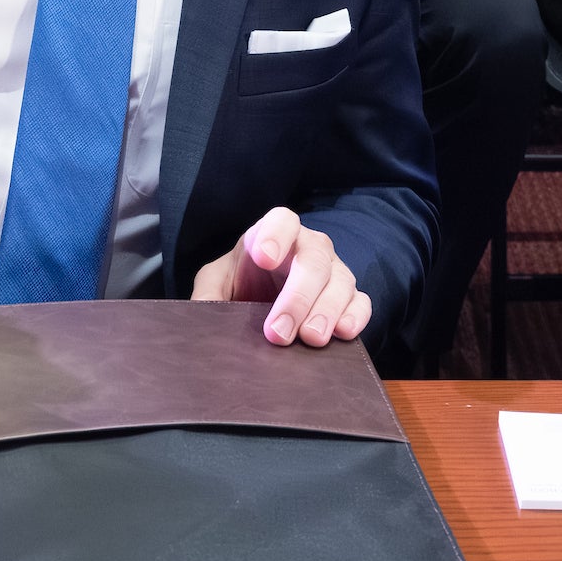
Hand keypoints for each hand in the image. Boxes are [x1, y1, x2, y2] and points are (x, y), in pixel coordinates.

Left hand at [191, 206, 371, 347]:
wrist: (260, 306)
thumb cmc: (240, 286)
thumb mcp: (216, 286)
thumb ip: (207, 296)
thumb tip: (200, 317)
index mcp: (273, 235)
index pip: (282, 220)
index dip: (275, 235)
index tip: (263, 257)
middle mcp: (309, 247)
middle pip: (314, 260)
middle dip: (297, 297)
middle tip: (278, 333)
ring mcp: (334, 271)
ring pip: (340, 282)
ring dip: (325, 312)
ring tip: (311, 339)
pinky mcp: (349, 298)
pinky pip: (360, 302)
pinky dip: (354, 317)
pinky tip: (342, 334)